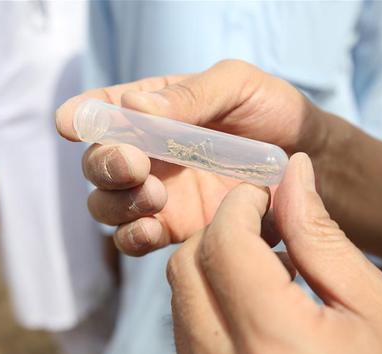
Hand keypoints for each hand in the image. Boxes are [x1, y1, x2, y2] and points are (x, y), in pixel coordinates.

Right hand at [56, 60, 328, 254]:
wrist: (308, 160)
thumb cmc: (272, 112)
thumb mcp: (237, 85)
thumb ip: (190, 95)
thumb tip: (134, 108)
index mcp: (156, 109)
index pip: (105, 109)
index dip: (85, 116)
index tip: (73, 123)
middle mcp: (150, 152)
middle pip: (99, 162)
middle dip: (105, 164)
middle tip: (132, 163)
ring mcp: (161, 193)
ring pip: (109, 204)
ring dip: (118, 202)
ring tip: (155, 194)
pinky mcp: (178, 228)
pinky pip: (137, 239)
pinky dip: (134, 237)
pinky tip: (153, 229)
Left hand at [167, 153, 381, 353]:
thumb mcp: (376, 305)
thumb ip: (321, 236)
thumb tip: (292, 174)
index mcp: (274, 343)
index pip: (224, 244)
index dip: (242, 205)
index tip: (269, 198)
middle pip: (188, 267)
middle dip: (224, 230)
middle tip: (271, 226)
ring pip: (181, 298)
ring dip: (217, 264)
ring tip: (273, 268)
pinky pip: (189, 331)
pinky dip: (214, 300)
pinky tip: (260, 303)